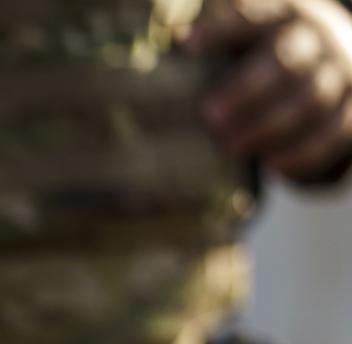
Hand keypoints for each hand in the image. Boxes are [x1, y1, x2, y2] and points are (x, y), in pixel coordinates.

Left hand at [189, 0, 351, 180]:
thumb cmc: (272, 55)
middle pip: (285, 62)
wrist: (339, 60)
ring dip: (270, 127)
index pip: (252, 19)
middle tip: (210, 118)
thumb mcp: (251, 39)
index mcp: (284, 15)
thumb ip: (220, 43)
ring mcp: (342, 71)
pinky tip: (274, 166)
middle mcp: (318, 38)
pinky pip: (337, 130)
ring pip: (312, 99)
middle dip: (246, 91)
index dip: (221, 31)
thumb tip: (171, 49)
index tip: (186, 47)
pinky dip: (307, 151)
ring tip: (232, 147)